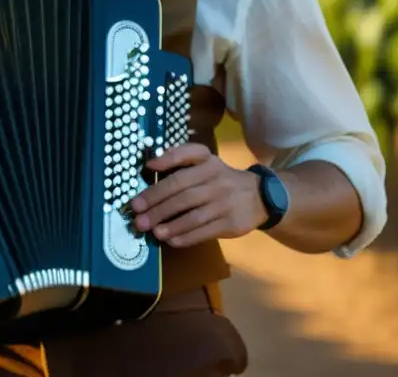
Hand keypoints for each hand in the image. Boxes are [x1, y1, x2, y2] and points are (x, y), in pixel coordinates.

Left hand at [129, 143, 267, 247]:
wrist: (260, 196)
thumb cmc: (220, 178)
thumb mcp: (205, 161)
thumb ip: (179, 158)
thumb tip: (151, 164)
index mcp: (207, 161)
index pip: (184, 158)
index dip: (165, 162)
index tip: (147, 169)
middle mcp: (216, 180)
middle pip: (183, 193)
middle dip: (157, 206)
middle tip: (137, 217)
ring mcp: (225, 203)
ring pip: (193, 215)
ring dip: (170, 225)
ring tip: (152, 232)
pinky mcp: (232, 223)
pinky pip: (205, 231)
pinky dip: (186, 237)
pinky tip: (171, 241)